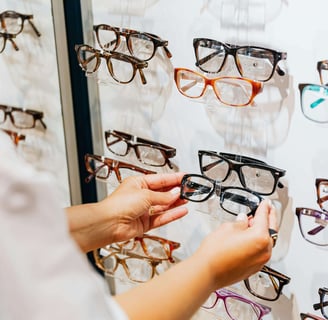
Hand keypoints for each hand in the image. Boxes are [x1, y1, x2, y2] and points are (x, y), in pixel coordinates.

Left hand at [67, 172, 187, 251]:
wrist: (109, 224)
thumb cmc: (119, 205)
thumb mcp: (145, 195)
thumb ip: (163, 196)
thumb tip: (175, 193)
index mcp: (138, 183)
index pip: (160, 179)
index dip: (173, 178)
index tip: (185, 177)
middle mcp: (141, 196)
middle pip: (163, 192)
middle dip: (177, 190)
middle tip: (190, 189)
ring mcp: (143, 210)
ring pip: (163, 205)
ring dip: (176, 202)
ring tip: (188, 198)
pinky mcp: (145, 223)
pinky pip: (162, 217)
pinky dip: (172, 214)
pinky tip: (181, 211)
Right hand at [195, 199, 276, 288]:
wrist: (208, 272)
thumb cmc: (215, 252)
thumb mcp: (227, 228)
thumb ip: (240, 222)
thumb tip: (244, 221)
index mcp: (260, 237)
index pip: (264, 217)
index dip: (265, 207)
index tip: (266, 203)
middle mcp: (264, 250)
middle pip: (270, 230)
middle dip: (269, 218)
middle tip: (267, 209)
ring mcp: (260, 261)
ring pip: (266, 241)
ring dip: (263, 231)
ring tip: (254, 222)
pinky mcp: (254, 267)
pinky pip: (260, 251)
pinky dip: (258, 242)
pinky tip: (249, 237)